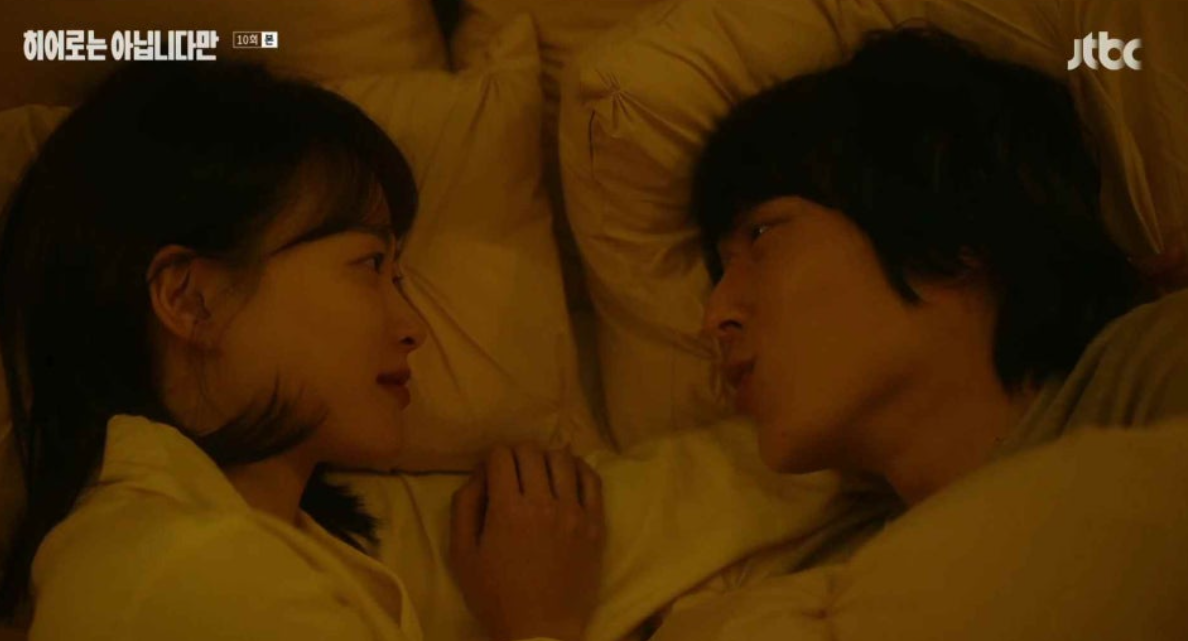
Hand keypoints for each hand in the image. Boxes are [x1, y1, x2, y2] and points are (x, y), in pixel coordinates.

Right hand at [450, 444, 604, 640]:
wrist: (541, 630)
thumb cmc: (496, 596)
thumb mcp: (462, 555)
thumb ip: (464, 507)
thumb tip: (478, 474)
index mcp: (507, 509)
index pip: (502, 455)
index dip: (492, 458)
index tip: (492, 472)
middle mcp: (543, 502)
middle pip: (531, 451)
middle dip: (516, 454)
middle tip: (513, 472)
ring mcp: (574, 512)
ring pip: (562, 459)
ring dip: (546, 459)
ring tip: (540, 475)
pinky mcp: (596, 524)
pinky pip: (592, 480)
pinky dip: (578, 469)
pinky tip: (568, 477)